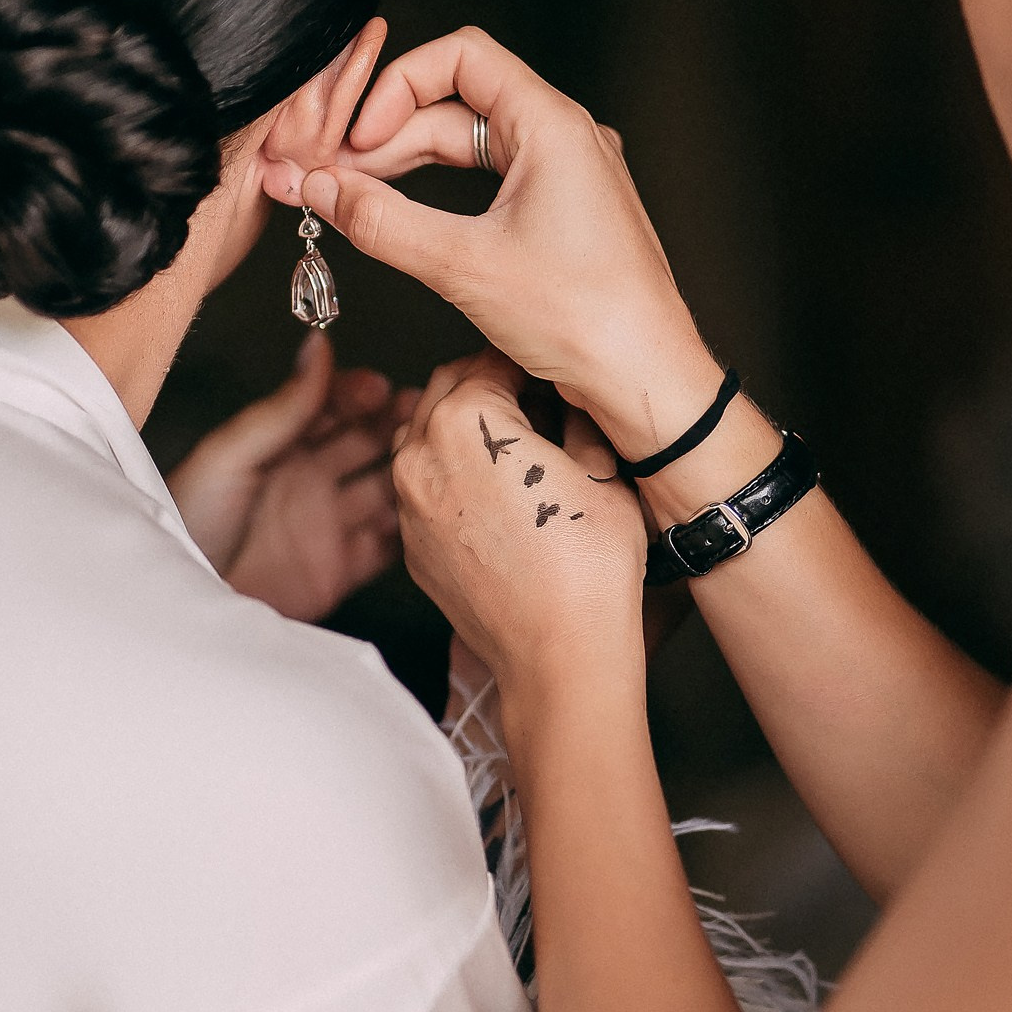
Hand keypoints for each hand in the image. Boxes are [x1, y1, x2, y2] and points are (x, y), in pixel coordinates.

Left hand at [167, 335, 410, 622]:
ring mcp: (327, 524)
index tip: (381, 388)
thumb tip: (317, 347)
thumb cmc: (187, 524)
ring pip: (385, 490)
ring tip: (431, 461)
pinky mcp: (339, 570)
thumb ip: (282, 407)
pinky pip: (387, 548)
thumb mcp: (230, 454)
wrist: (182, 603)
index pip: (332, 406)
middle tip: (422, 415)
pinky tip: (425, 514)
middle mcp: (308, 480)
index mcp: (279, 446)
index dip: (359, 394)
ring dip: (409, 474)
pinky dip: (409, 532)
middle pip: (366, 442)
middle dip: (396, 425)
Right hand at [262, 27, 725, 466]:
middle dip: (390, 136)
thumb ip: (382, 222)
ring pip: (473, 147)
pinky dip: (445, 196)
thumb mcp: (464, 265)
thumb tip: (323, 190)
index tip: (357, 135)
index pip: (461, 57)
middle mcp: (567, 138)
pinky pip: (494, 184)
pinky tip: (407, 221)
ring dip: (411, 168)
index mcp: (554, 125)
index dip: (397, 85)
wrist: (646, 379)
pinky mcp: (565, 214)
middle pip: (459, 104)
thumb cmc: (586, 320)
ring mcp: (569, 176)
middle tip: (335, 177)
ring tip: (357, 200)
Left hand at [393, 349, 648, 689]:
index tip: (553, 367)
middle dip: (490, 385)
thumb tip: (572, 391)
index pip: (493, 358)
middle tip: (538, 401)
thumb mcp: (602, 467)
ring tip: (514, 446)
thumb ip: (578, 412)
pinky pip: (422, 487)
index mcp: (465, 421)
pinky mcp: (410, 544)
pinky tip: (495, 492)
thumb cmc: (588, 569)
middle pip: (448, 387)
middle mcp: (421, 454)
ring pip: (425, 434)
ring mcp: (409, 502)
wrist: (559, 653)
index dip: (531, 359)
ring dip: (462, 427)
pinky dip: (450, 474)